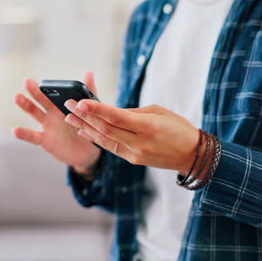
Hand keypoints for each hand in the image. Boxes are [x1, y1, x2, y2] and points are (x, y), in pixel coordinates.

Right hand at [12, 72, 100, 172]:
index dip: (45, 88)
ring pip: (35, 113)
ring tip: (17, 96)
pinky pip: (32, 136)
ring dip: (26, 105)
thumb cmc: (85, 129)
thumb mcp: (88, 111)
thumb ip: (88, 93)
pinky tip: (15, 130)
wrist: (86, 152)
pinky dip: (23, 133)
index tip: (39, 81)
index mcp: (61, 105)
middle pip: (41, 100)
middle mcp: (51, 114)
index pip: (52, 94)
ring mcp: (46, 126)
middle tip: (27, 81)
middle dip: (34, 91)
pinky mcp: (45, 140)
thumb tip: (89, 72)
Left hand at [64, 100, 199, 172]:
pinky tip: (84, 131)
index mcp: (147, 127)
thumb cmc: (178, 128)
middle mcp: (138, 142)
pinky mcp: (132, 160)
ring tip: (70, 118)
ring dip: (85, 128)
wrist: (192, 156)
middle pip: (105, 129)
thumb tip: (111, 112)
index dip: (96, 110)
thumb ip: (133, 112)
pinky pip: (110, 147)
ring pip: (104, 140)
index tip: (80, 102)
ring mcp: (134, 154)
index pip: (116, 117)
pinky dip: (96, 139)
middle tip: (69, 105)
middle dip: (84, 117)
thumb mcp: (159, 112)